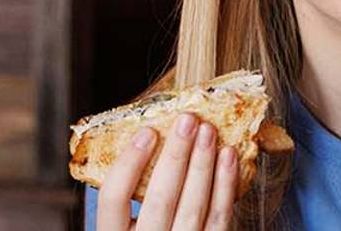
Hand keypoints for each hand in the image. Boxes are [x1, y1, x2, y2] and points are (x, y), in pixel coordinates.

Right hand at [96, 113, 240, 230]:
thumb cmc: (147, 229)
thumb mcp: (124, 220)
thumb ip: (130, 190)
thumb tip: (149, 136)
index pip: (114, 198)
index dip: (129, 163)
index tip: (147, 132)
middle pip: (159, 200)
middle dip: (176, 156)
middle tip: (187, 121)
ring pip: (193, 208)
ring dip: (203, 165)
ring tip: (208, 132)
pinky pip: (219, 218)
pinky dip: (225, 185)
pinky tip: (227, 157)